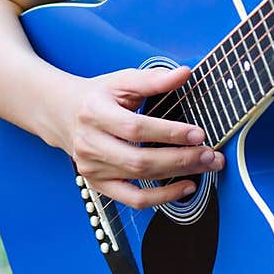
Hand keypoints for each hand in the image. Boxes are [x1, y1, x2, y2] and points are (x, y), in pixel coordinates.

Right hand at [58, 62, 224, 207]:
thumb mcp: (122, 81)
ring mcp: (91, 168)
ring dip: (178, 176)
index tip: (198, 133)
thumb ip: (154, 79)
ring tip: (206, 166)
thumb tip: (185, 73)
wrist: (63, 114)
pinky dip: (162, 198)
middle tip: (210, 154)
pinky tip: (186, 187)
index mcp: (95, 113)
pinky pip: (132, 200)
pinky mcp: (97, 185)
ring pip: (139, 179)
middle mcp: (90, 144)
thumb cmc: (98, 96)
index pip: (135, 128)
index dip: (169, 133)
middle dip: (180, 159)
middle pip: (139, 159)